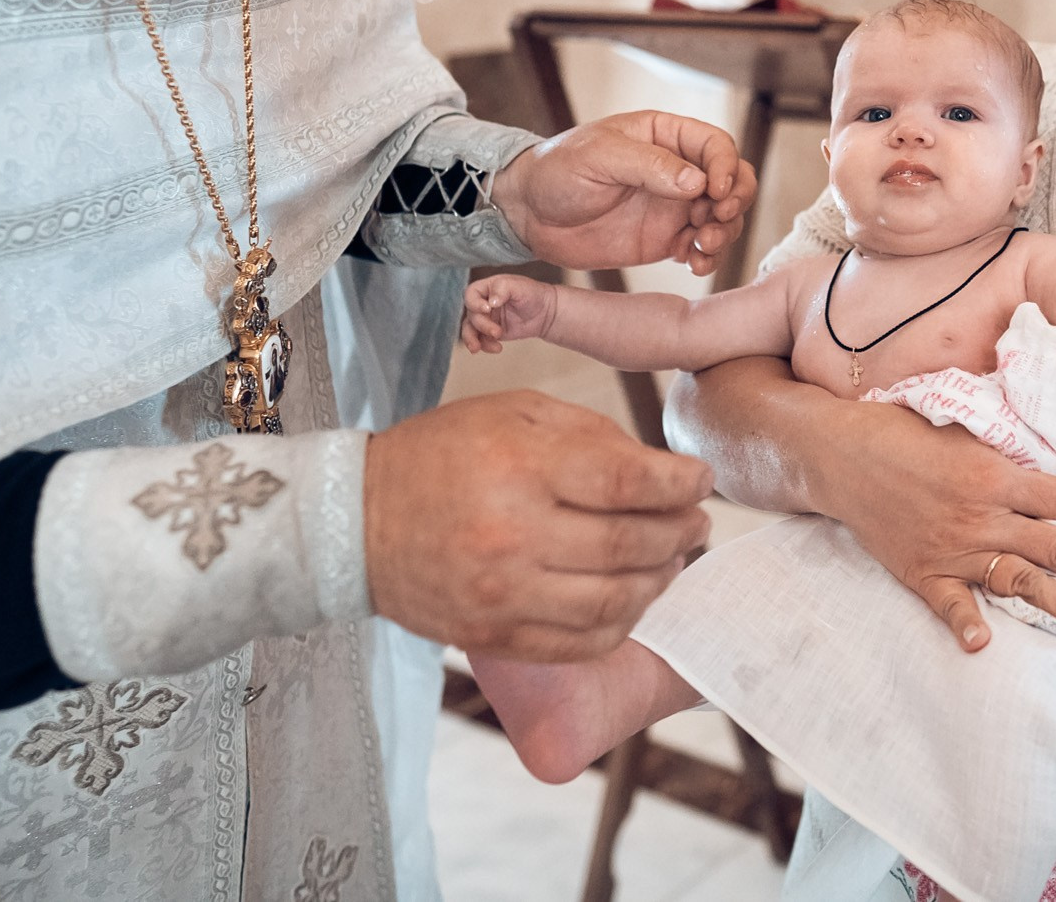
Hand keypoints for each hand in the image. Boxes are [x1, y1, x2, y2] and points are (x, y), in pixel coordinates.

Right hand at [363, 392, 714, 660]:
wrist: (354, 522)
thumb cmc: (443, 454)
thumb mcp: (514, 412)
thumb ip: (592, 435)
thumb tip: (662, 472)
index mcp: (522, 466)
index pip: (628, 484)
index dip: (680, 485)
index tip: (700, 480)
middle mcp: (514, 535)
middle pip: (630, 547)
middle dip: (681, 533)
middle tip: (696, 522)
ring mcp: (504, 595)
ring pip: (615, 603)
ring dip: (660, 581)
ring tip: (672, 559)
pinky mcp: (494, 636)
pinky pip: (581, 643)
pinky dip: (621, 623)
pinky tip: (632, 597)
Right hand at [462, 274, 558, 354]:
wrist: (545, 313)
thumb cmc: (532, 294)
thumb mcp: (519, 286)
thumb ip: (502, 289)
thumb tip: (491, 302)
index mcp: (487, 288)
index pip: (470, 294)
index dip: (474, 303)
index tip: (487, 309)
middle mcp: (483, 303)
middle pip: (471, 315)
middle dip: (482, 325)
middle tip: (498, 332)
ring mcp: (486, 319)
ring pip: (470, 329)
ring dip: (472, 339)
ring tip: (478, 348)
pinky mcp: (491, 333)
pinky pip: (481, 341)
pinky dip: (485, 346)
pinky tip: (497, 348)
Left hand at [492, 111, 757, 275]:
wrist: (527, 213)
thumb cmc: (557, 170)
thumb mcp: (599, 157)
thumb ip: (649, 165)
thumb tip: (696, 181)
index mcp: (665, 136)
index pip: (716, 145)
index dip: (726, 167)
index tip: (715, 191)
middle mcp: (677, 170)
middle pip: (732, 180)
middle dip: (735, 201)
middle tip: (716, 220)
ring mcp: (674, 206)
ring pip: (724, 216)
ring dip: (725, 232)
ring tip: (703, 247)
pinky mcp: (665, 239)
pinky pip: (701, 247)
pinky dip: (708, 256)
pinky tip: (694, 264)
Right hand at [808, 394, 1055, 652]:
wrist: (840, 452)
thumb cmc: (905, 431)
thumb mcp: (964, 427)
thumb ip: (1009, 452)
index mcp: (997, 473)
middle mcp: (983, 513)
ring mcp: (953, 546)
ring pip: (1020, 580)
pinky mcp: (922, 570)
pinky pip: (949, 602)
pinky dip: (966, 623)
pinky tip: (986, 644)